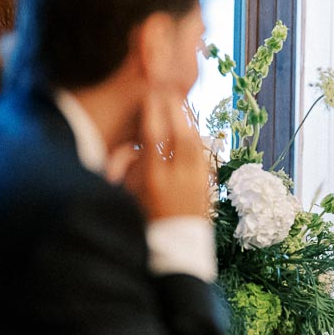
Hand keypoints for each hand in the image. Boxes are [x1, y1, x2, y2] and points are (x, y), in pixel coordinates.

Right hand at [123, 89, 209, 220]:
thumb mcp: (128, 193)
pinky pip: (202, 151)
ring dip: (186, 119)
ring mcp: (196, 180)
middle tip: (167, 90)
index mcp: (154, 180)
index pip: (154, 138)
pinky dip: (195, 134)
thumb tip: (129, 144)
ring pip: (194, 141)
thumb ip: (126, 166)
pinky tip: (188, 125)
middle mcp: (178, 178)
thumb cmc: (144, 217)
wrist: (175, 244)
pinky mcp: (208, 182)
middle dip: (173, 110)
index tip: (149, 96)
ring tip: (178, 101)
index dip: (152, 113)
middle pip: (179, 134)